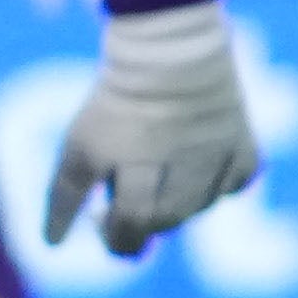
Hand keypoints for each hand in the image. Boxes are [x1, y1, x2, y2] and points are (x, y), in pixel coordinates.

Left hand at [45, 0, 252, 253]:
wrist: (171, 52)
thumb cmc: (115, 103)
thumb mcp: (80, 145)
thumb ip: (65, 195)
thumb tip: (51, 244)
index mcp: (131, 157)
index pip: (128, 222)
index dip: (112, 237)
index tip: (99, 227)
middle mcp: (177, 160)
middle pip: (159, 219)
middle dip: (135, 229)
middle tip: (119, 218)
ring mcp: (216, 155)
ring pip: (193, 209)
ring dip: (170, 211)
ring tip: (152, 188)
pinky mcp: (245, 148)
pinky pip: (233, 187)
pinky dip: (212, 191)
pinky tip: (195, 177)